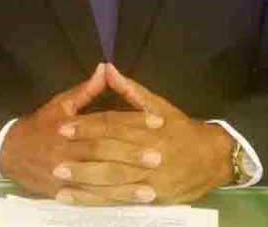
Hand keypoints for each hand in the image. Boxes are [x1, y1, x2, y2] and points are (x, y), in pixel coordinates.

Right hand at [0, 63, 150, 200]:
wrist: (9, 152)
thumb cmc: (40, 126)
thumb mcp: (60, 104)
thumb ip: (85, 90)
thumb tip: (105, 68)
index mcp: (69, 126)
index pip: (105, 122)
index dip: (131, 122)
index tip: (157, 122)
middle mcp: (67, 150)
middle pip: (102, 152)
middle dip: (131, 156)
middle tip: (158, 157)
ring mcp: (64, 174)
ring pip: (97, 180)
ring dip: (124, 186)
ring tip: (151, 190)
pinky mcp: (61, 192)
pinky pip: (87, 199)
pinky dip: (108, 201)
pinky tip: (127, 203)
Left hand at [55, 64, 234, 204]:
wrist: (213, 157)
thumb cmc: (180, 128)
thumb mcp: (158, 105)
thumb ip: (130, 89)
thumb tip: (107, 68)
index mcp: (146, 127)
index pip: (112, 125)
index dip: (86, 126)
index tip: (62, 127)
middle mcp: (147, 152)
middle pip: (110, 154)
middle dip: (81, 158)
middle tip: (54, 160)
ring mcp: (150, 177)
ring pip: (114, 180)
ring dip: (86, 183)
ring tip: (60, 183)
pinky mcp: (151, 197)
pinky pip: (120, 198)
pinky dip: (97, 200)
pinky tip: (77, 200)